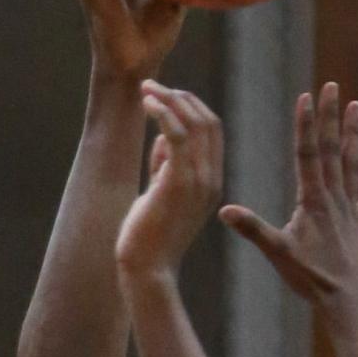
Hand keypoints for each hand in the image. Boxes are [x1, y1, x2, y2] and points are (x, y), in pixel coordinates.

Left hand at [115, 82, 223, 278]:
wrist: (147, 269)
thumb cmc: (147, 236)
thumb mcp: (161, 194)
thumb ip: (165, 166)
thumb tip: (162, 138)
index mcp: (211, 182)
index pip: (212, 131)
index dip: (191, 106)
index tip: (164, 96)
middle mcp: (211, 180)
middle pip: (208, 121)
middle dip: (180, 97)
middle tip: (150, 86)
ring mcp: (199, 181)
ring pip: (195, 123)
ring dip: (169, 99)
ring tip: (145, 89)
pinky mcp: (179, 183)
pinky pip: (178, 135)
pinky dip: (163, 113)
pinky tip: (146, 104)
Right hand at [219, 82, 357, 303]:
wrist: (349, 302)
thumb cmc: (313, 279)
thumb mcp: (278, 253)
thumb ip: (253, 229)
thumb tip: (225, 210)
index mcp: (313, 201)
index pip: (308, 154)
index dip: (306, 125)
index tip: (306, 96)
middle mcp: (334, 200)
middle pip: (332, 150)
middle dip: (330, 117)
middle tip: (332, 86)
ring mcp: (350, 212)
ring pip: (352, 165)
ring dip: (354, 136)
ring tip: (357, 107)